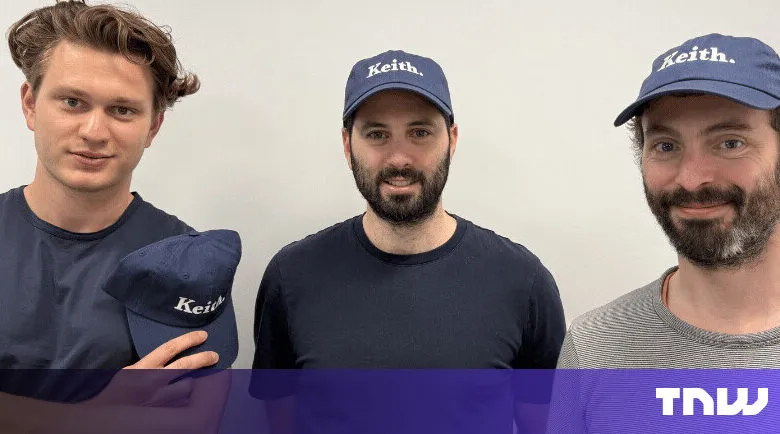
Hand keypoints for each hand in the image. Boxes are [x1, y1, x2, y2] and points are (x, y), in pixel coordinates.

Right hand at [87, 331, 218, 406]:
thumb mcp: (130, 372)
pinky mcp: (162, 411)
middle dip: (203, 359)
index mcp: (143, 367)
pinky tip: (181, 399)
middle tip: (214, 356)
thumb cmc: (114, 394)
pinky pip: (180, 403)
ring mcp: (159, 398)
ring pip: (186, 387)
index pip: (169, 348)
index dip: (188, 340)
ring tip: (191, 383)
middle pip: (185, 365)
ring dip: (189, 385)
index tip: (202, 335)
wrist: (103, 416)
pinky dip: (182, 400)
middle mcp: (153, 381)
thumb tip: (168, 357)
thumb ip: (148, 364)